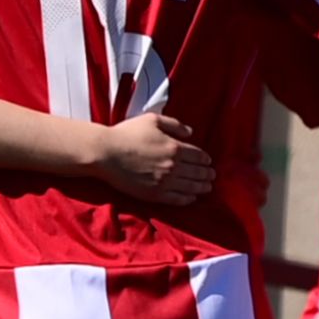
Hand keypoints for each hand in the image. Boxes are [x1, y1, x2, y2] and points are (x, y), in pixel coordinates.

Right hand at [95, 112, 213, 203]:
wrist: (106, 154)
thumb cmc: (126, 134)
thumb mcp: (152, 120)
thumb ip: (174, 124)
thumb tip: (190, 132)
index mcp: (174, 147)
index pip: (198, 155)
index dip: (206, 159)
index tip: (208, 162)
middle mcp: (173, 166)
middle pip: (198, 172)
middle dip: (207, 174)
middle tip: (212, 176)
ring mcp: (165, 182)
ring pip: (191, 187)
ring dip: (202, 187)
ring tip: (207, 188)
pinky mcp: (155, 194)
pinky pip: (178, 199)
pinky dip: (188, 199)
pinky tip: (192, 198)